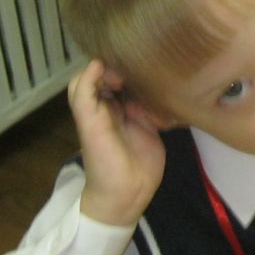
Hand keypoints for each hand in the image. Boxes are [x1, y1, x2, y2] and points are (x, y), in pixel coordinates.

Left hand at [68, 59, 168, 226]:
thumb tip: (96, 62)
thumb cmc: (102, 158)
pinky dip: (161, 95)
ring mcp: (133, 113)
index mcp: (93, 105)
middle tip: (140, 71)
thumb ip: (86, 94)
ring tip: (156, 75)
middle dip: (128, 69)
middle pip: (118, 76)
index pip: (94, 73)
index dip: (104, 67)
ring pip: (138, 86)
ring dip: (145, 80)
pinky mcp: (151, 123)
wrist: (125, 192)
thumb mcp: (88, 125)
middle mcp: (113, 106)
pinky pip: (155, 102)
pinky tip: (168, 91)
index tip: (119, 70)